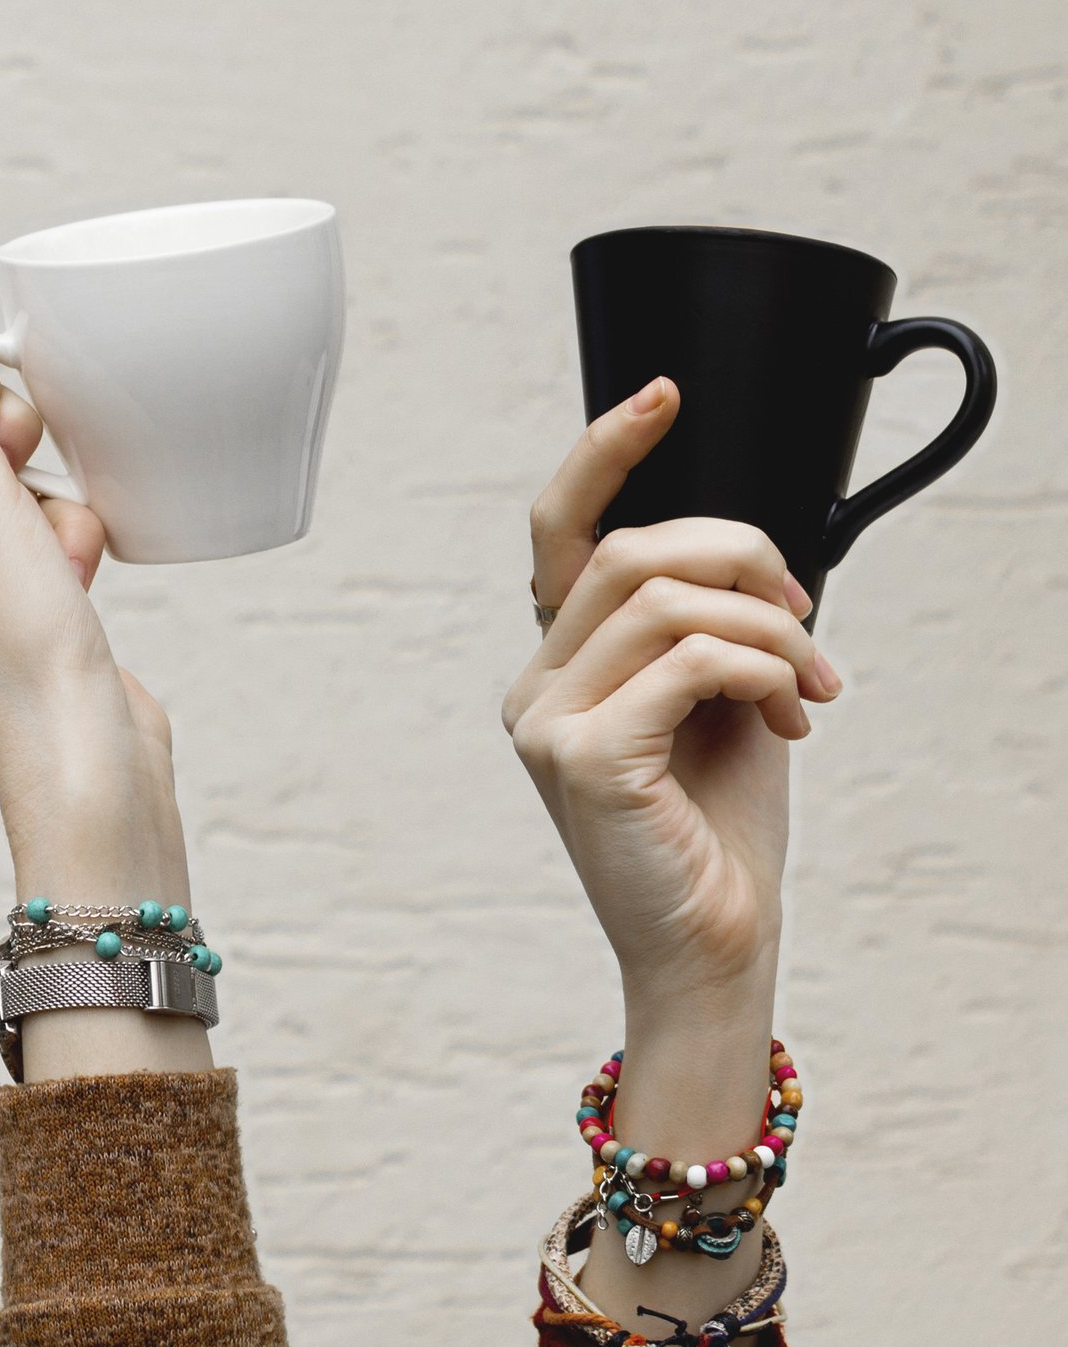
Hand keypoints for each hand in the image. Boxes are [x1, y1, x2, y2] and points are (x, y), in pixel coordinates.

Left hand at [0, 262, 178, 904]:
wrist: (79, 757)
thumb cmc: (12, 628)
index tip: (4, 413)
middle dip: (10, 448)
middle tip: (27, 477)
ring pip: (4, 485)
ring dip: (48, 500)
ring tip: (57, 550)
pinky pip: (34, 538)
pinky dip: (65, 545)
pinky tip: (76, 581)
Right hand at [509, 379, 835, 1319]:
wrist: (715, 951)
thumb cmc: (719, 839)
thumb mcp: (723, 709)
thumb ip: (711, 633)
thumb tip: (755, 566)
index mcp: (559, 668)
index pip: (559, 532)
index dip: (604, 452)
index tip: (662, 395)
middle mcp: (534, 686)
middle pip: (634, 551)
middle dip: (744, 560)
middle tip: (810, 622)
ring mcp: (546, 721)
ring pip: (665, 598)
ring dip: (772, 627)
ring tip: (813, 686)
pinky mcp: (581, 759)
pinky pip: (690, 662)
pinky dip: (764, 671)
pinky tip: (791, 714)